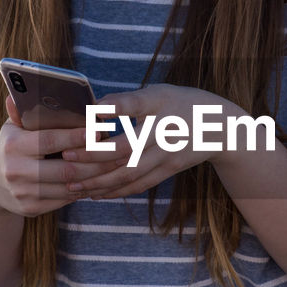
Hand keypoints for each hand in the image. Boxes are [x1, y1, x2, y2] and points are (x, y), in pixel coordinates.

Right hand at [0, 96, 132, 215]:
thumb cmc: (12, 146)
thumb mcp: (13, 127)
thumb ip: (24, 110)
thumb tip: (26, 89)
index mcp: (12, 145)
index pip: (51, 140)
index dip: (79, 136)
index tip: (102, 130)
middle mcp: (15, 171)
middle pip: (66, 168)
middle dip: (97, 161)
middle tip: (120, 152)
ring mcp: (22, 193)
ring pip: (69, 187)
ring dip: (96, 177)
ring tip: (115, 166)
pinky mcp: (30, 209)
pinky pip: (64, 199)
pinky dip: (84, 190)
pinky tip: (99, 180)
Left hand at [61, 84, 231, 198]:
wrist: (221, 128)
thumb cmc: (181, 104)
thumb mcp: (159, 93)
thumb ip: (128, 101)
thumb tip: (92, 110)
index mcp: (159, 103)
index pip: (134, 104)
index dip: (112, 107)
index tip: (90, 112)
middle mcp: (163, 130)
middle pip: (124, 148)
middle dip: (92, 156)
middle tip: (65, 158)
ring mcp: (166, 154)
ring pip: (128, 172)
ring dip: (98, 180)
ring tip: (72, 183)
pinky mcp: (168, 170)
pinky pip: (138, 184)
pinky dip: (115, 190)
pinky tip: (95, 193)